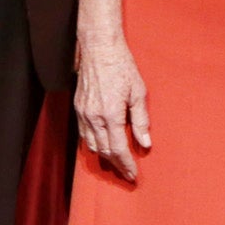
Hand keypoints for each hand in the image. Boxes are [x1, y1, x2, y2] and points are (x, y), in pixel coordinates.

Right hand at [75, 34, 150, 181]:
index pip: (118, 149)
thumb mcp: (138, 92)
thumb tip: (145, 143)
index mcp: (111, 114)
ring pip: (92, 145)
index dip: (126, 165)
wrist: (99, 49)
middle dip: (116, 165)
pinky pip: (84, 135)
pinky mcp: (78, 109)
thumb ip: (141, 120)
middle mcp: (94, 117)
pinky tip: (103, 145)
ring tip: (117, 162)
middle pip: (104, 151)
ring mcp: (83, 114)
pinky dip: (93, 144)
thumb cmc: (123, 67)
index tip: (133, 175)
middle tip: (127, 173)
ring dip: (104, 156)